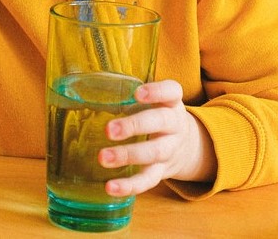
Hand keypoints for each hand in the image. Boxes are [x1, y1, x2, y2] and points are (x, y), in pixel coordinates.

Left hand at [98, 79, 216, 196]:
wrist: (187, 145)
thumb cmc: (158, 115)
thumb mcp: (155, 101)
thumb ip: (130, 96)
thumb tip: (90, 92)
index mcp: (171, 103)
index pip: (171, 92)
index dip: (156, 92)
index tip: (137, 94)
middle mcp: (174, 125)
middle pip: (159, 122)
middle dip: (134, 126)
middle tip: (109, 130)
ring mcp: (170, 149)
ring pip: (153, 152)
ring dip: (127, 155)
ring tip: (103, 157)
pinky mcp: (162, 172)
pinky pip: (148, 180)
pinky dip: (129, 186)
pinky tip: (110, 187)